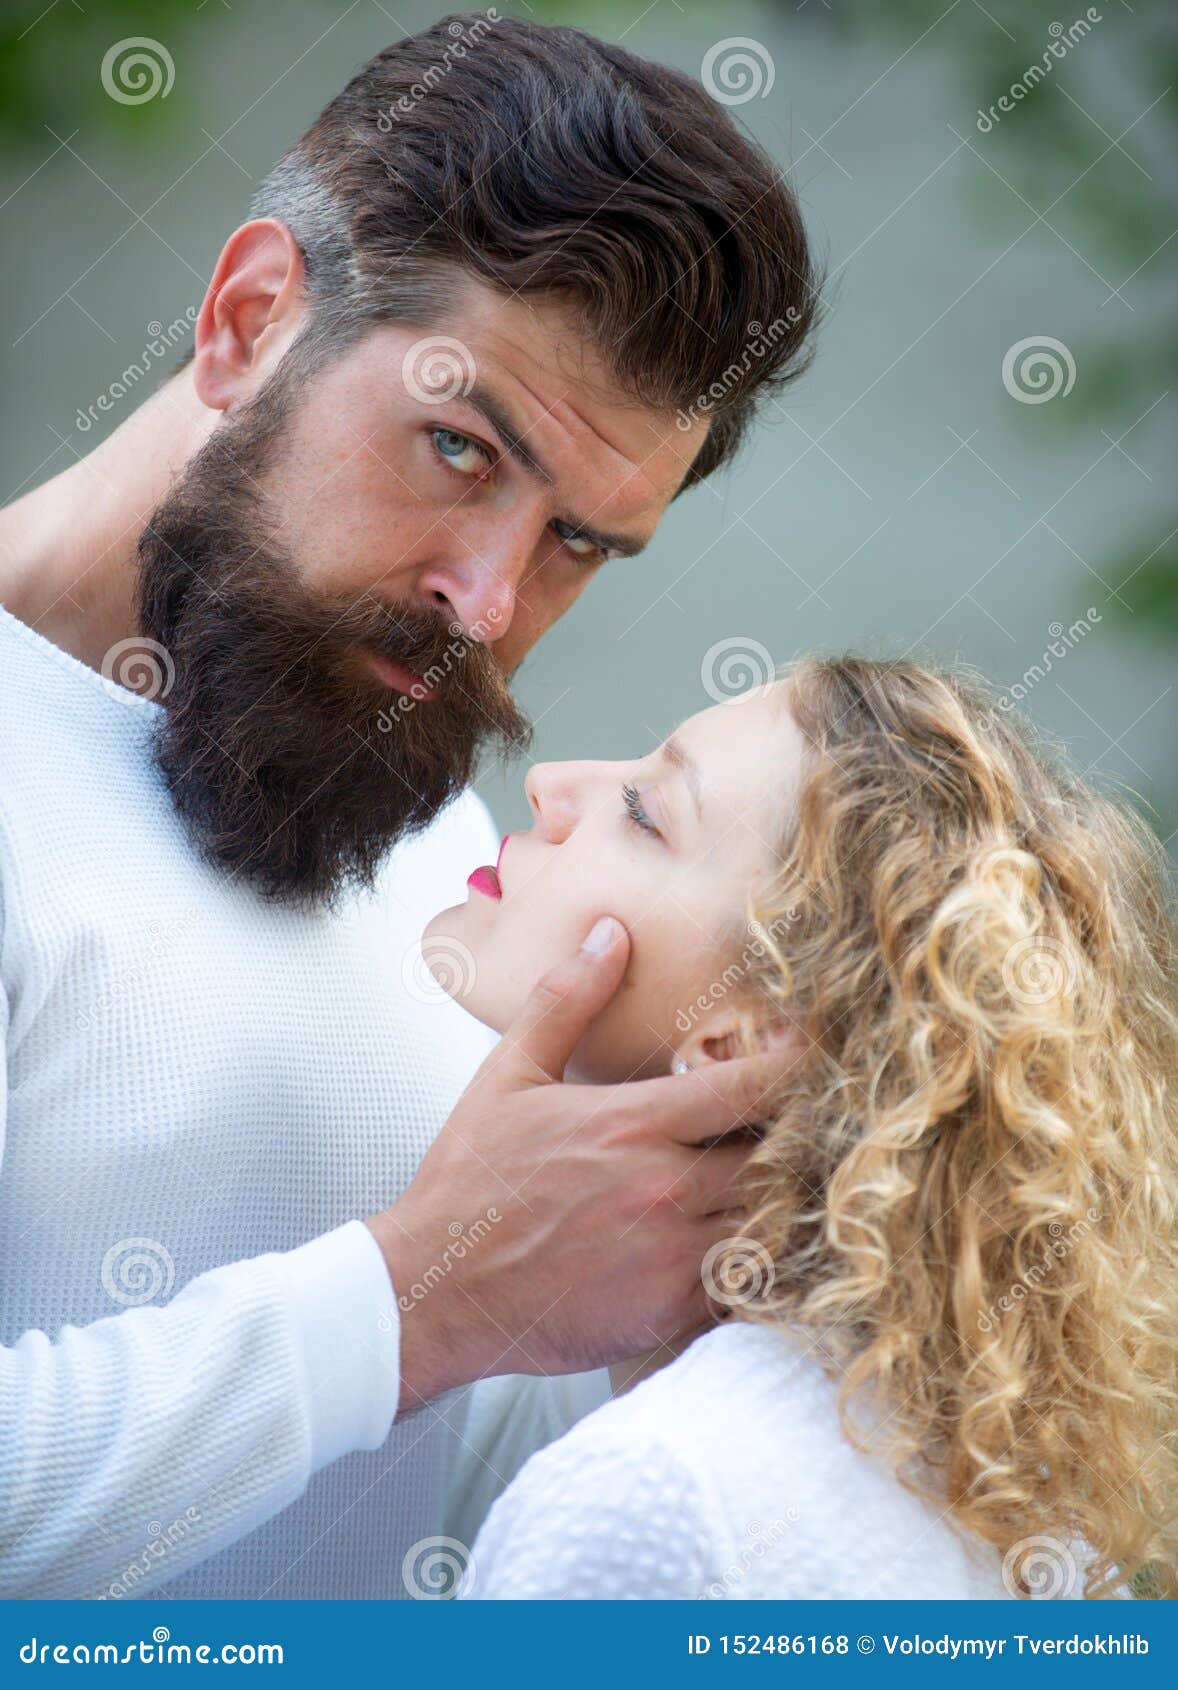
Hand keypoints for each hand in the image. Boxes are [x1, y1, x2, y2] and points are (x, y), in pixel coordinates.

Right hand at [366, 915, 790, 1412]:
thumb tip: (611, 933)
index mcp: (633, 1122)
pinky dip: (760, 1262)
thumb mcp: (508, 1076)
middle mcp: (664, 1187)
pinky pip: (748, 1284)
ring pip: (774, 1221)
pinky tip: (750, 1244)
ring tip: (785, 1186)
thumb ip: (566, 1001)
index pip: (751, 1087)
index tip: (815, 1060)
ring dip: (784, 1202)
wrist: (434, 1290)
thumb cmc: (470, 1181)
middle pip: (780, 1157)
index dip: (794, 1070)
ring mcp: (672, 1255)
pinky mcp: (669, 1310)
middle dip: (798, 1140)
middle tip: (810, 1129)